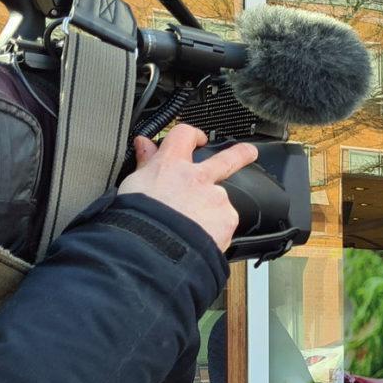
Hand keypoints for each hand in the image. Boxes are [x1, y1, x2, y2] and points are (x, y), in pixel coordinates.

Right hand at [118, 124, 258, 252]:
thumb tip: (144, 144)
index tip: (198, 139)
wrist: (156, 248)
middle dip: (240, 154)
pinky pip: (224, 224)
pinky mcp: (228, 219)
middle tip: (249, 153)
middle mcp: (198, 178)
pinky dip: (215, 231)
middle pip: (226, 159)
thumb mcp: (133, 185)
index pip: (183, 136)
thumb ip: (145, 163)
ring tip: (195, 228)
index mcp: (171, 166)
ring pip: (220, 201)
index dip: (192, 135)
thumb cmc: (139, 219)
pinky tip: (200, 238)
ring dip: (213, 212)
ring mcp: (216, 197)